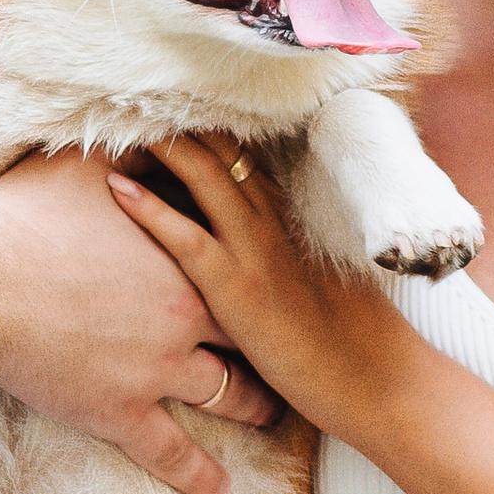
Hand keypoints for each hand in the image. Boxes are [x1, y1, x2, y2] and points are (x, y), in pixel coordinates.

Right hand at [0, 144, 276, 493]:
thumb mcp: (81, 165)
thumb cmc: (21, 217)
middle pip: (253, 335)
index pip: (246, 266)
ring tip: (271, 417)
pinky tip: (219, 491)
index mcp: (186, 255)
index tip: (282, 283)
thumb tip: (135, 122)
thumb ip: (121, 152)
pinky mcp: (121, 413)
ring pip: (229, 396)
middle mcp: (186, 315)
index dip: (265, 275)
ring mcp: (158, 370)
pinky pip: (172, 454)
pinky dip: (198, 475)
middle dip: (274, 345)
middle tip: (293, 353)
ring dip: (254, 408)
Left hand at [106, 136, 404, 430]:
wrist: (380, 382)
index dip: (200, 132)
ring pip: (201, 177)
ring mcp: (255, 252)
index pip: (238, 156)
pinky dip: (148, 207)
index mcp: (289, 217)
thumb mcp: (315, 284)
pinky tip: (115, 188)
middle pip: (218, 152)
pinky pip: (185, 237)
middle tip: (128, 111)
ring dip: (157, 148)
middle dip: (173, 127)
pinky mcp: (238, 289)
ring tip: (113, 130)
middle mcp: (273, 221)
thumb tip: (256, 258)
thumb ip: (281, 260)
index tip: (163, 115)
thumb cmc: (351, 344)